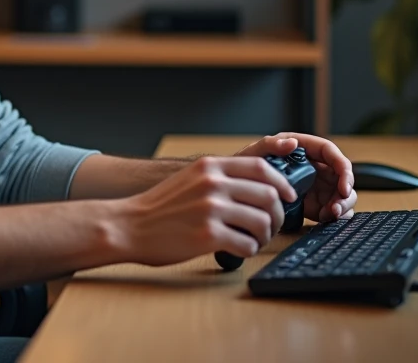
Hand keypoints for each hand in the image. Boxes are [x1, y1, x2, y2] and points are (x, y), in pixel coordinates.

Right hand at [119, 156, 298, 266]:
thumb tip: (255, 185)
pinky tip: (239, 250)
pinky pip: (247, 244)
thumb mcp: (189, 178)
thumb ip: (218, 176)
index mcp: (209, 167)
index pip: (261, 167)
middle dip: (277, 214)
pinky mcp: (208, 236)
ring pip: (262, 221)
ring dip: (265, 235)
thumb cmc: (159, 207)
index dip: (281, 182)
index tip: (288, 195)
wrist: (129, 226)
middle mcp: (212, 184)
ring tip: (254, 240)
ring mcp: (211, 209)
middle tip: (272, 225)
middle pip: (268, 195)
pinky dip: (250, 250)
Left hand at [236, 133, 356, 222]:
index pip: (330, 152)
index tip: (343, 185)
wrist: (237, 194)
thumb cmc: (244, 168)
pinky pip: (332, 209)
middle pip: (341, 176)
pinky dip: (334, 216)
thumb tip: (291, 142)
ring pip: (341, 194)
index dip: (343, 168)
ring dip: (341, 205)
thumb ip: (270, 145)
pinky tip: (324, 219)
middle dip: (345, 192)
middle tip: (336, 206)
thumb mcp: (254, 154)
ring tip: (329, 214)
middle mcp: (312, 167)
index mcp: (302, 150)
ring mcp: (315, 186)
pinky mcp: (313, 204)